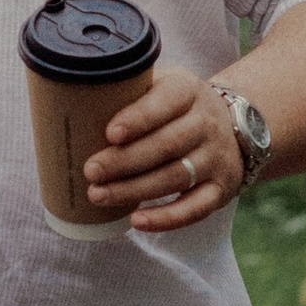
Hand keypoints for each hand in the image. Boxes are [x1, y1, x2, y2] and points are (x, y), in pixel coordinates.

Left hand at [89, 66, 242, 231]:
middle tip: (90, 171)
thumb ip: (128, 91)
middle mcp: (206, 123)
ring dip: (134, 190)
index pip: (166, 102)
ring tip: (98, 195)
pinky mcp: (221, 188)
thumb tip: (68, 103)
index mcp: (187, 91)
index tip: (110, 133)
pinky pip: (195, 208)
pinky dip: (166, 218)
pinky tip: (137, 221)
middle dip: (125, 161)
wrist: (237, 124)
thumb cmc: (175, 106)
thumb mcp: (161, 84)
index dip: (138, 118)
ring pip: (175, 176)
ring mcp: (216, 157)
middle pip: (166, 145)